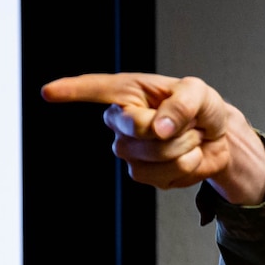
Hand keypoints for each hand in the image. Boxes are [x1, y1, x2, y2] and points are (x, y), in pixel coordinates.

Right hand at [39, 72, 264, 204]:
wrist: (216, 139)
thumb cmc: (201, 108)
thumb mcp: (198, 94)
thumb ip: (181, 105)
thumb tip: (157, 128)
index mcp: (128, 92)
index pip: (95, 89)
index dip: (72, 91)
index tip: (47, 92)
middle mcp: (120, 122)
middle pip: (140, 130)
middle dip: (174, 130)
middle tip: (189, 123)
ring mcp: (128, 151)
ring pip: (154, 156)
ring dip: (183, 149)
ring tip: (188, 138)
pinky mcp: (142, 174)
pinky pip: (164, 175)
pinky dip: (186, 167)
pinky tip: (186, 156)